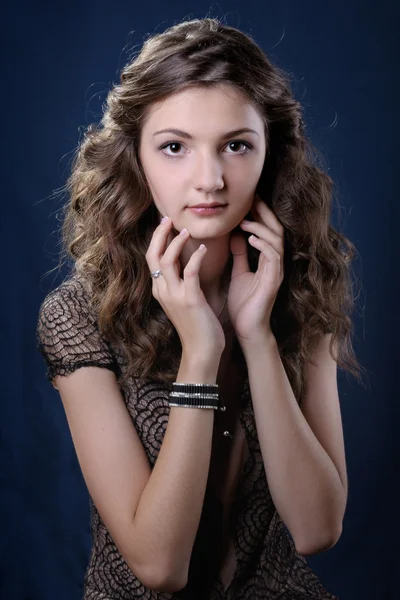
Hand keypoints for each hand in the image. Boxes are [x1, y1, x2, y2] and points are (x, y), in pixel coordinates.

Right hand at [145, 217, 225, 355]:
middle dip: (159, 235)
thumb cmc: (197, 327)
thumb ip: (181, 284)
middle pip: (152, 255)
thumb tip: (186, 265)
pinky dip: (195, 257)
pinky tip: (204, 248)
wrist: (201, 351)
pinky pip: (190, 272)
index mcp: (160, 290)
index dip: (157, 240)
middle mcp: (162, 291)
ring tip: (186, 230)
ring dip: (175, 242)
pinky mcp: (190, 299)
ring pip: (166, 261)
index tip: (166, 225)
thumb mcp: (184, 302)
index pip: (151, 259)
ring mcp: (174, 295)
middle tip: (168, 218)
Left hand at [227, 195, 284, 343]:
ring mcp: (276, 271)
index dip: (259, 213)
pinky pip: (273, 257)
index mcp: (267, 259)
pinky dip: (262, 245)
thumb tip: (235, 235)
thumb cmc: (244, 304)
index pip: (267, 229)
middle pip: (276, 229)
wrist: (247, 329)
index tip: (247, 198)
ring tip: (245, 219)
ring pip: (276, 240)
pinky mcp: (274, 281)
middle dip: (264, 212)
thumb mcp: (239, 273)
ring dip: (261, 227)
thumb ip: (240, 255)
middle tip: (251, 197)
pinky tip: (249, 238)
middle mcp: (275, 262)